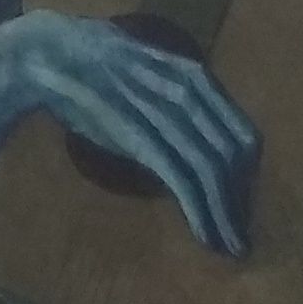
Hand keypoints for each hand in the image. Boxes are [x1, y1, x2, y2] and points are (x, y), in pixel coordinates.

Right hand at [13, 14, 256, 256]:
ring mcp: (167, 117)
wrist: (53, 55)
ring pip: (215, 175)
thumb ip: (173, 100)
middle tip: (241, 237)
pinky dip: (201, 214)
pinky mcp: (143, 139)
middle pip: (237, 160)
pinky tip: (207, 237)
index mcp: (197, 80)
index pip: (245, 136)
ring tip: (231, 248)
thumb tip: (185, 132)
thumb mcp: (149, 74)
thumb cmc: (95, 66)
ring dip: (226, 217)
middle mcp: (192, 97)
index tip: (242, 205)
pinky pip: (184, 183)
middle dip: (242, 203)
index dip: (249, 176)